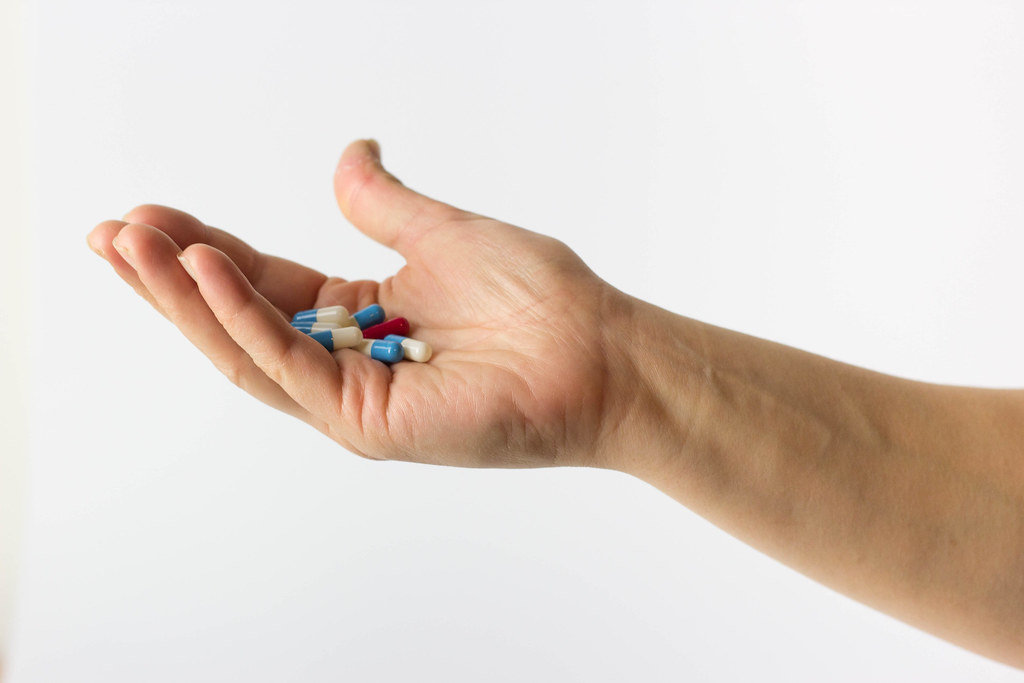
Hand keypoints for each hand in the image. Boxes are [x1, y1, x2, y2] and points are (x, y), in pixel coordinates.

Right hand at [87, 140, 634, 467]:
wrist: (599, 351)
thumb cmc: (537, 297)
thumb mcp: (442, 232)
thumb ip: (382, 203)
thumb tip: (350, 152)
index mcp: (359, 319)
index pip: (263, 285)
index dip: (205, 251)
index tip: (150, 215)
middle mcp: (346, 363)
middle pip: (239, 321)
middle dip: (172, 278)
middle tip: (113, 231)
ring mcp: (352, 399)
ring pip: (247, 350)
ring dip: (185, 297)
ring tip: (132, 242)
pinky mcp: (367, 422)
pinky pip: (289, 366)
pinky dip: (243, 318)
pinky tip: (202, 269)